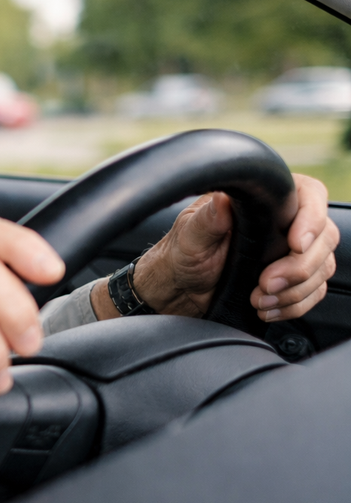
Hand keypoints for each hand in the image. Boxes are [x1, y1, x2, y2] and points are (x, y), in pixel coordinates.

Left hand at [115, 174, 337, 320]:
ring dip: (295, 290)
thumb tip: (222, 201)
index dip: (312, 218)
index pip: (309, 194)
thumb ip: (207, 219)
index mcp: (263, 201)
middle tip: (266, 282)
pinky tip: (266, 308)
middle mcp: (283, 223)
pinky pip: (314, 291)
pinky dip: (294, 304)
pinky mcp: (292, 279)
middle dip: (300, 266)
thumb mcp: (189, 235)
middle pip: (324, 237)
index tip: (296, 244)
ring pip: (322, 268)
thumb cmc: (181, 253)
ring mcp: (290, 252)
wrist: (179, 288)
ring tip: (258, 299)